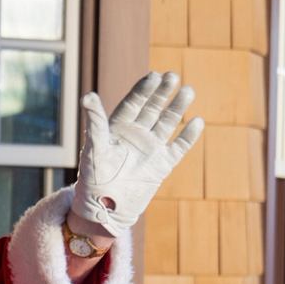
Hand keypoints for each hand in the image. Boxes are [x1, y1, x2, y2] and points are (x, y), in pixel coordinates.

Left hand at [71, 71, 203, 231]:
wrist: (104, 208)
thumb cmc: (93, 178)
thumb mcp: (94, 147)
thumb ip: (95, 121)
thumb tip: (87, 96)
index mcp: (117, 128)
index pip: (134, 102)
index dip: (144, 89)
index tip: (154, 75)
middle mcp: (135, 135)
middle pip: (153, 108)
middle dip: (163, 93)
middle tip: (174, 76)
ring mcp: (150, 149)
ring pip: (167, 123)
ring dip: (177, 108)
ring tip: (188, 91)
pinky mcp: (162, 165)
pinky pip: (178, 147)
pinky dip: (188, 136)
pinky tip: (197, 121)